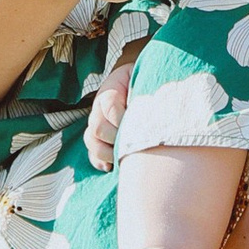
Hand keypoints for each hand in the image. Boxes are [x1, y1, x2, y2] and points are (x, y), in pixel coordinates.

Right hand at [84, 54, 137, 170]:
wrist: (137, 84)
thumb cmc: (145, 83)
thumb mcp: (145, 81)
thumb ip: (146, 90)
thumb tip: (157, 109)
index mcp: (111, 90)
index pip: (110, 106)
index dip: (122, 119)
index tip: (139, 128)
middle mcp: (99, 107)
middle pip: (98, 127)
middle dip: (116, 139)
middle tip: (136, 145)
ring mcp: (95, 122)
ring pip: (91, 140)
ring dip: (106, 153)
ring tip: (123, 158)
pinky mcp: (97, 138)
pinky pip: (91, 152)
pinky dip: (99, 162)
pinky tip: (110, 167)